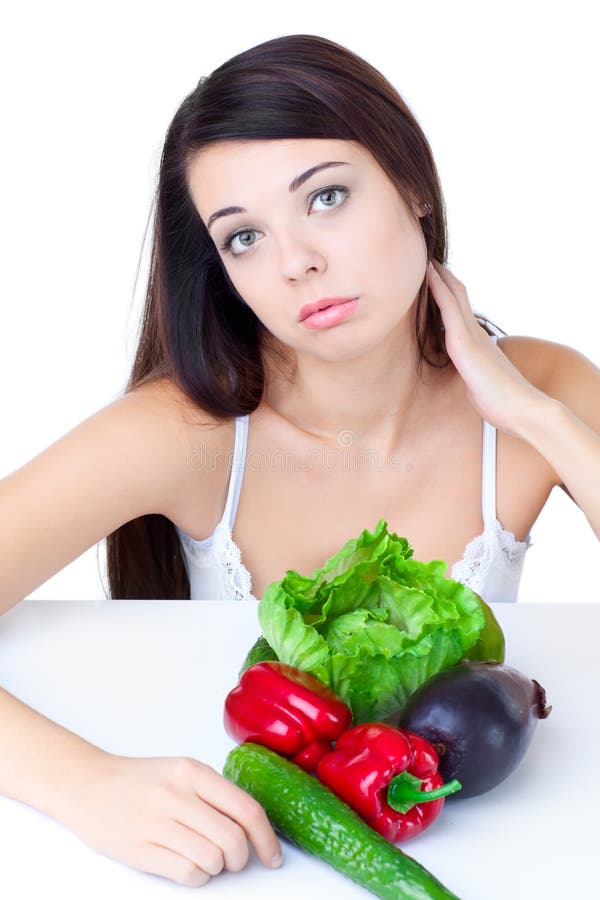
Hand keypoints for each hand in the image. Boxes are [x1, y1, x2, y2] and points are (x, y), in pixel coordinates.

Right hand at [58, 751, 282, 887]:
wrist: (87, 785)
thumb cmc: (139, 781)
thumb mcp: (180, 772)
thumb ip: (213, 793)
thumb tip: (253, 825)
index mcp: (192, 772)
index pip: (246, 809)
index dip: (267, 838)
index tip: (273, 856)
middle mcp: (177, 795)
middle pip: (233, 840)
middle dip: (242, 859)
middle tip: (234, 860)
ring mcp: (157, 823)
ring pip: (213, 860)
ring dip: (217, 868)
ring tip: (205, 858)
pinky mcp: (140, 850)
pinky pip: (188, 874)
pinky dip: (197, 877)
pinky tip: (186, 865)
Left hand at [427, 259, 547, 437]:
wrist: (522, 408)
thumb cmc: (502, 403)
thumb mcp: (479, 385)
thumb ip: (472, 376)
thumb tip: (469, 378)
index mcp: (478, 343)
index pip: (461, 311)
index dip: (449, 293)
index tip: (437, 279)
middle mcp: (475, 333)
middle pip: (458, 296)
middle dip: (444, 278)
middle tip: (430, 261)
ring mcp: (470, 335)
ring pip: (453, 295)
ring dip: (439, 276)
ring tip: (426, 259)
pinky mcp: (464, 342)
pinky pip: (448, 308)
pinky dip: (438, 289)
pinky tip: (428, 275)